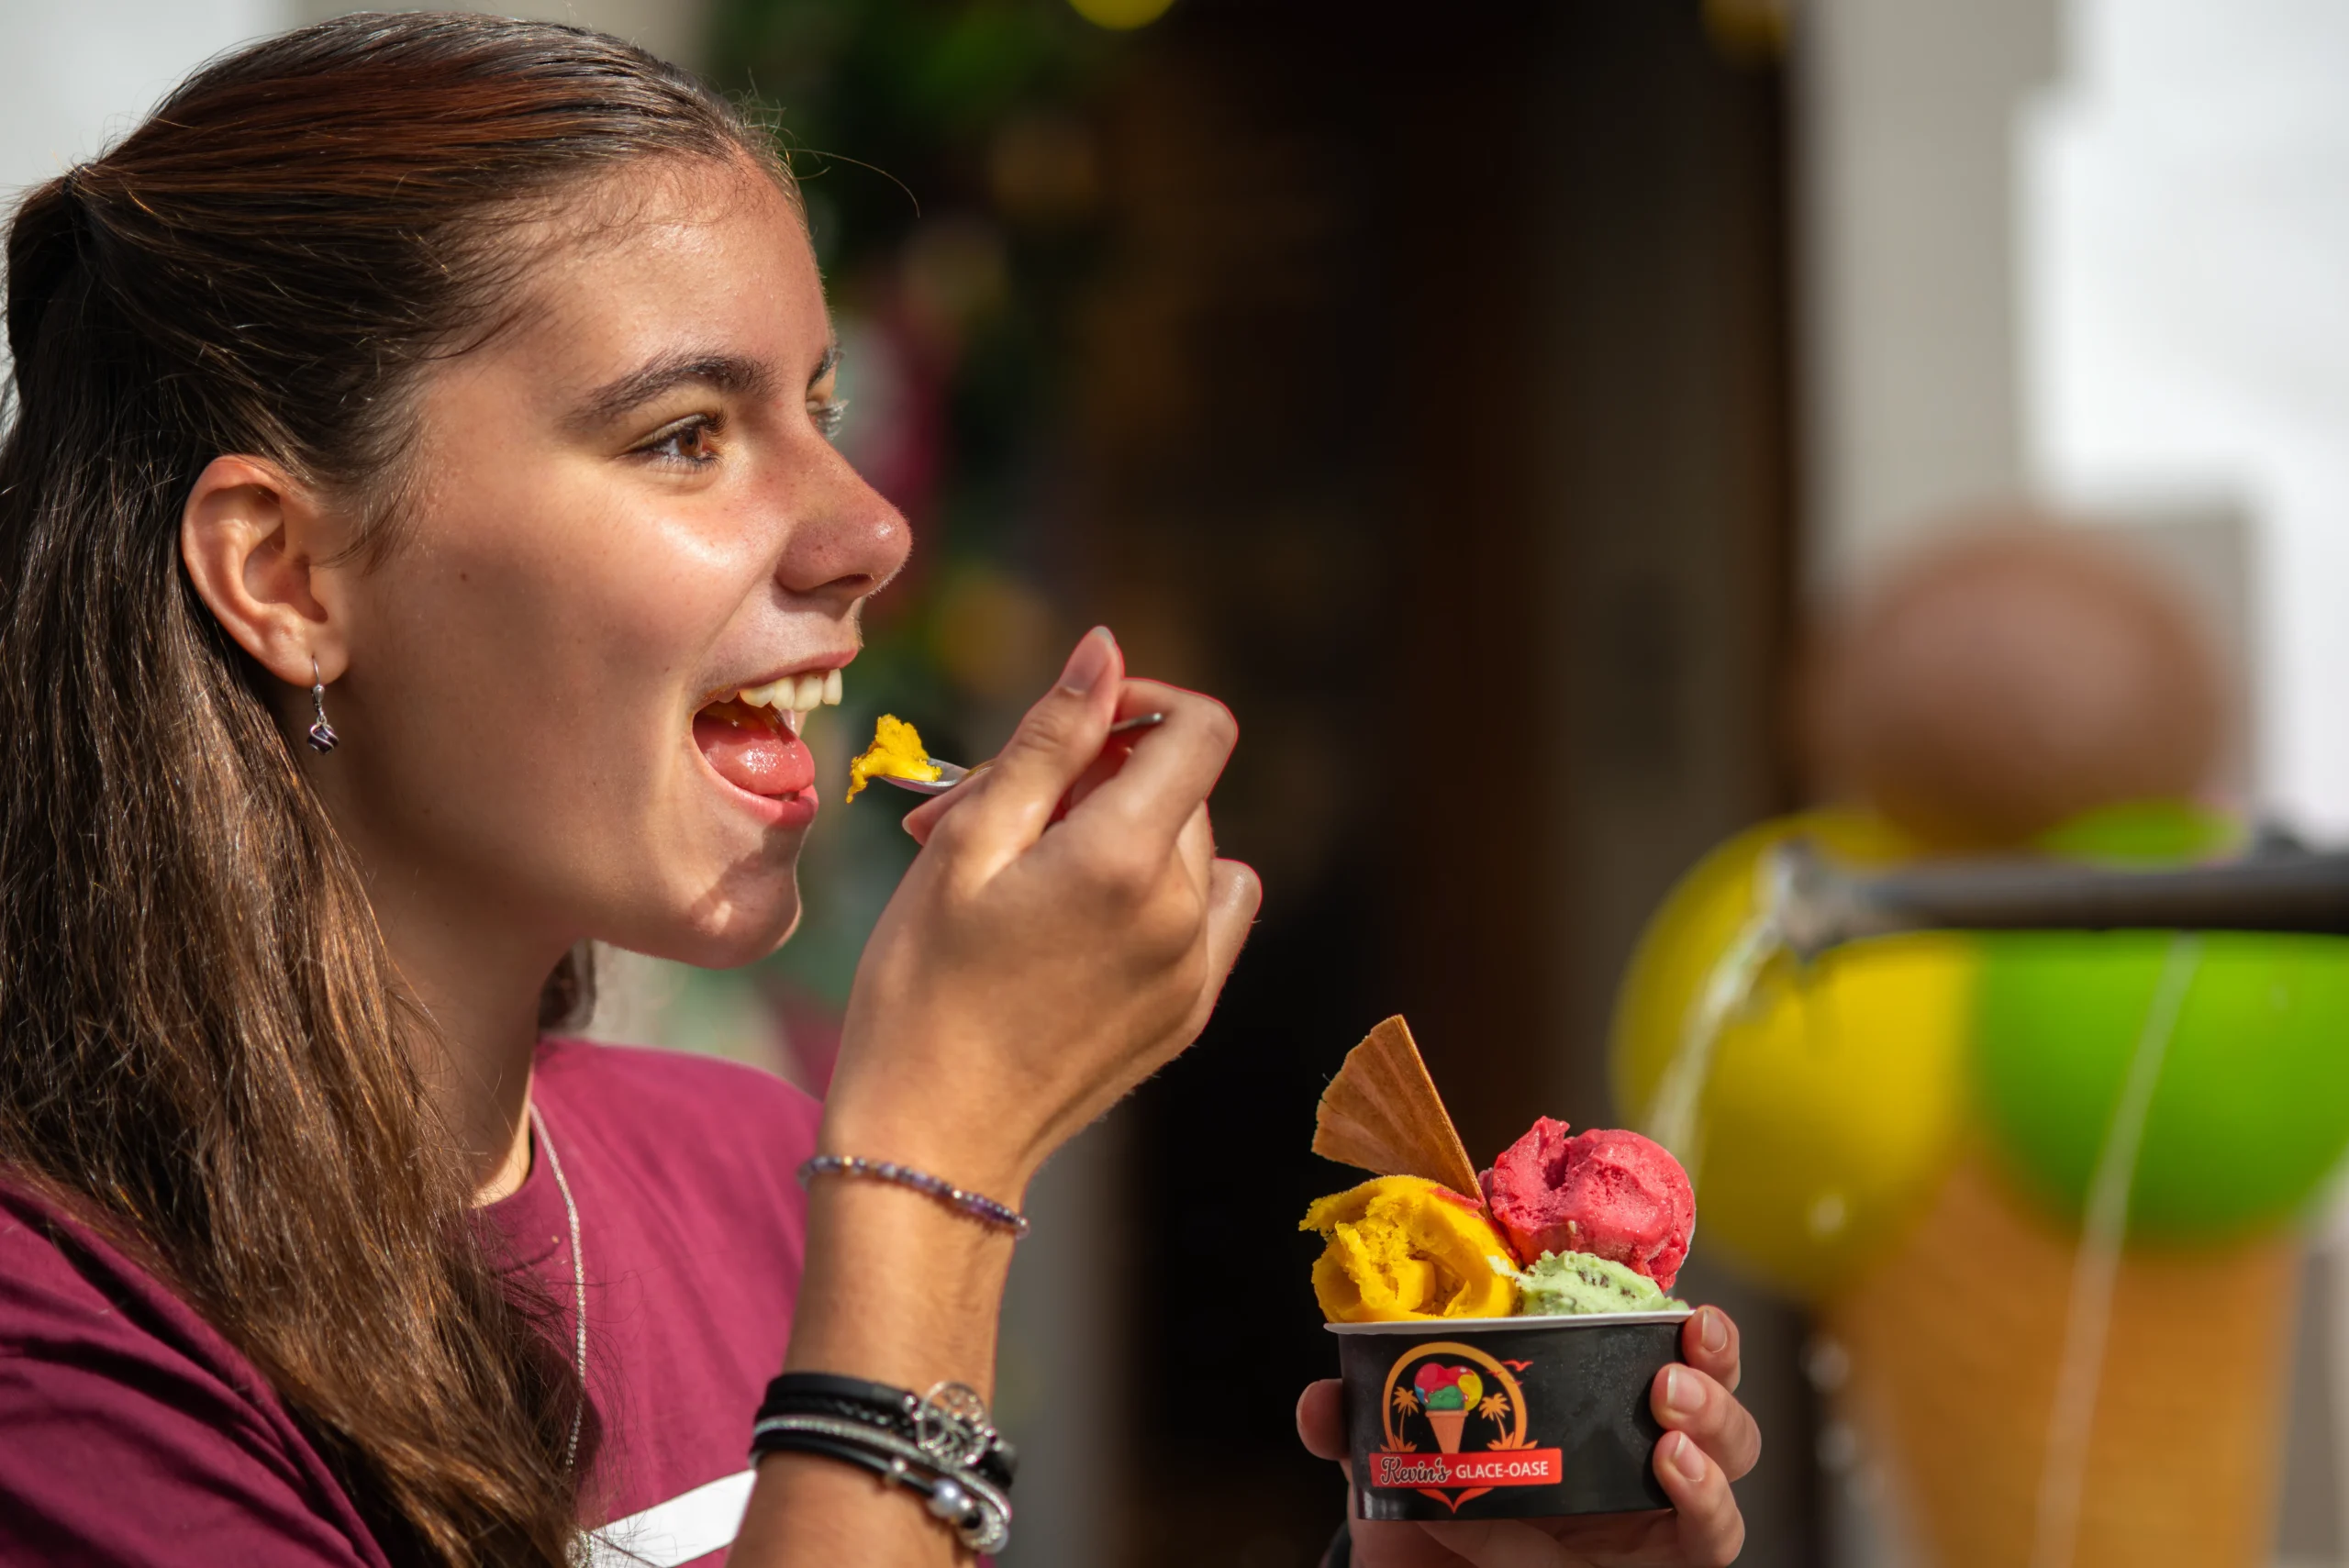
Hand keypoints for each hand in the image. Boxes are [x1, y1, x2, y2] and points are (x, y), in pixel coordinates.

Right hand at [823, 627, 1261, 1198]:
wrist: (931, 1139)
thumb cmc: (921, 985)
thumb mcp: (966, 843)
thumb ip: (1049, 740)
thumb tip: (1106, 650)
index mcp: (1127, 857)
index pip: (1198, 728)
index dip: (1143, 704)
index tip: (1078, 726)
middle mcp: (1183, 911)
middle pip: (1180, 789)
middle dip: (1102, 779)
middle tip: (998, 819)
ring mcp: (1195, 969)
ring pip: (1193, 850)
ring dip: (1132, 836)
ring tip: (1034, 877)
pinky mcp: (1190, 1013)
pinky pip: (1208, 916)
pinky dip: (1161, 897)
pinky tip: (1080, 926)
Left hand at [1296, 1306, 1757, 1567]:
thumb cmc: (1445, 1502)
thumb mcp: (1399, 1456)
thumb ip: (1358, 1424)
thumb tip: (1322, 1402)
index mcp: (1587, 1381)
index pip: (1650, 1325)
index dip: (1670, 1300)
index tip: (1666, 1283)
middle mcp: (1641, 1428)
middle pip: (1711, 1377)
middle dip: (1712, 1355)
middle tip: (1679, 1348)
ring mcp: (1667, 1494)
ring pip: (1732, 1444)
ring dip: (1714, 1418)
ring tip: (1672, 1409)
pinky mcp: (1676, 1553)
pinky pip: (1717, 1530)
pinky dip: (1708, 1498)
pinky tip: (1676, 1468)